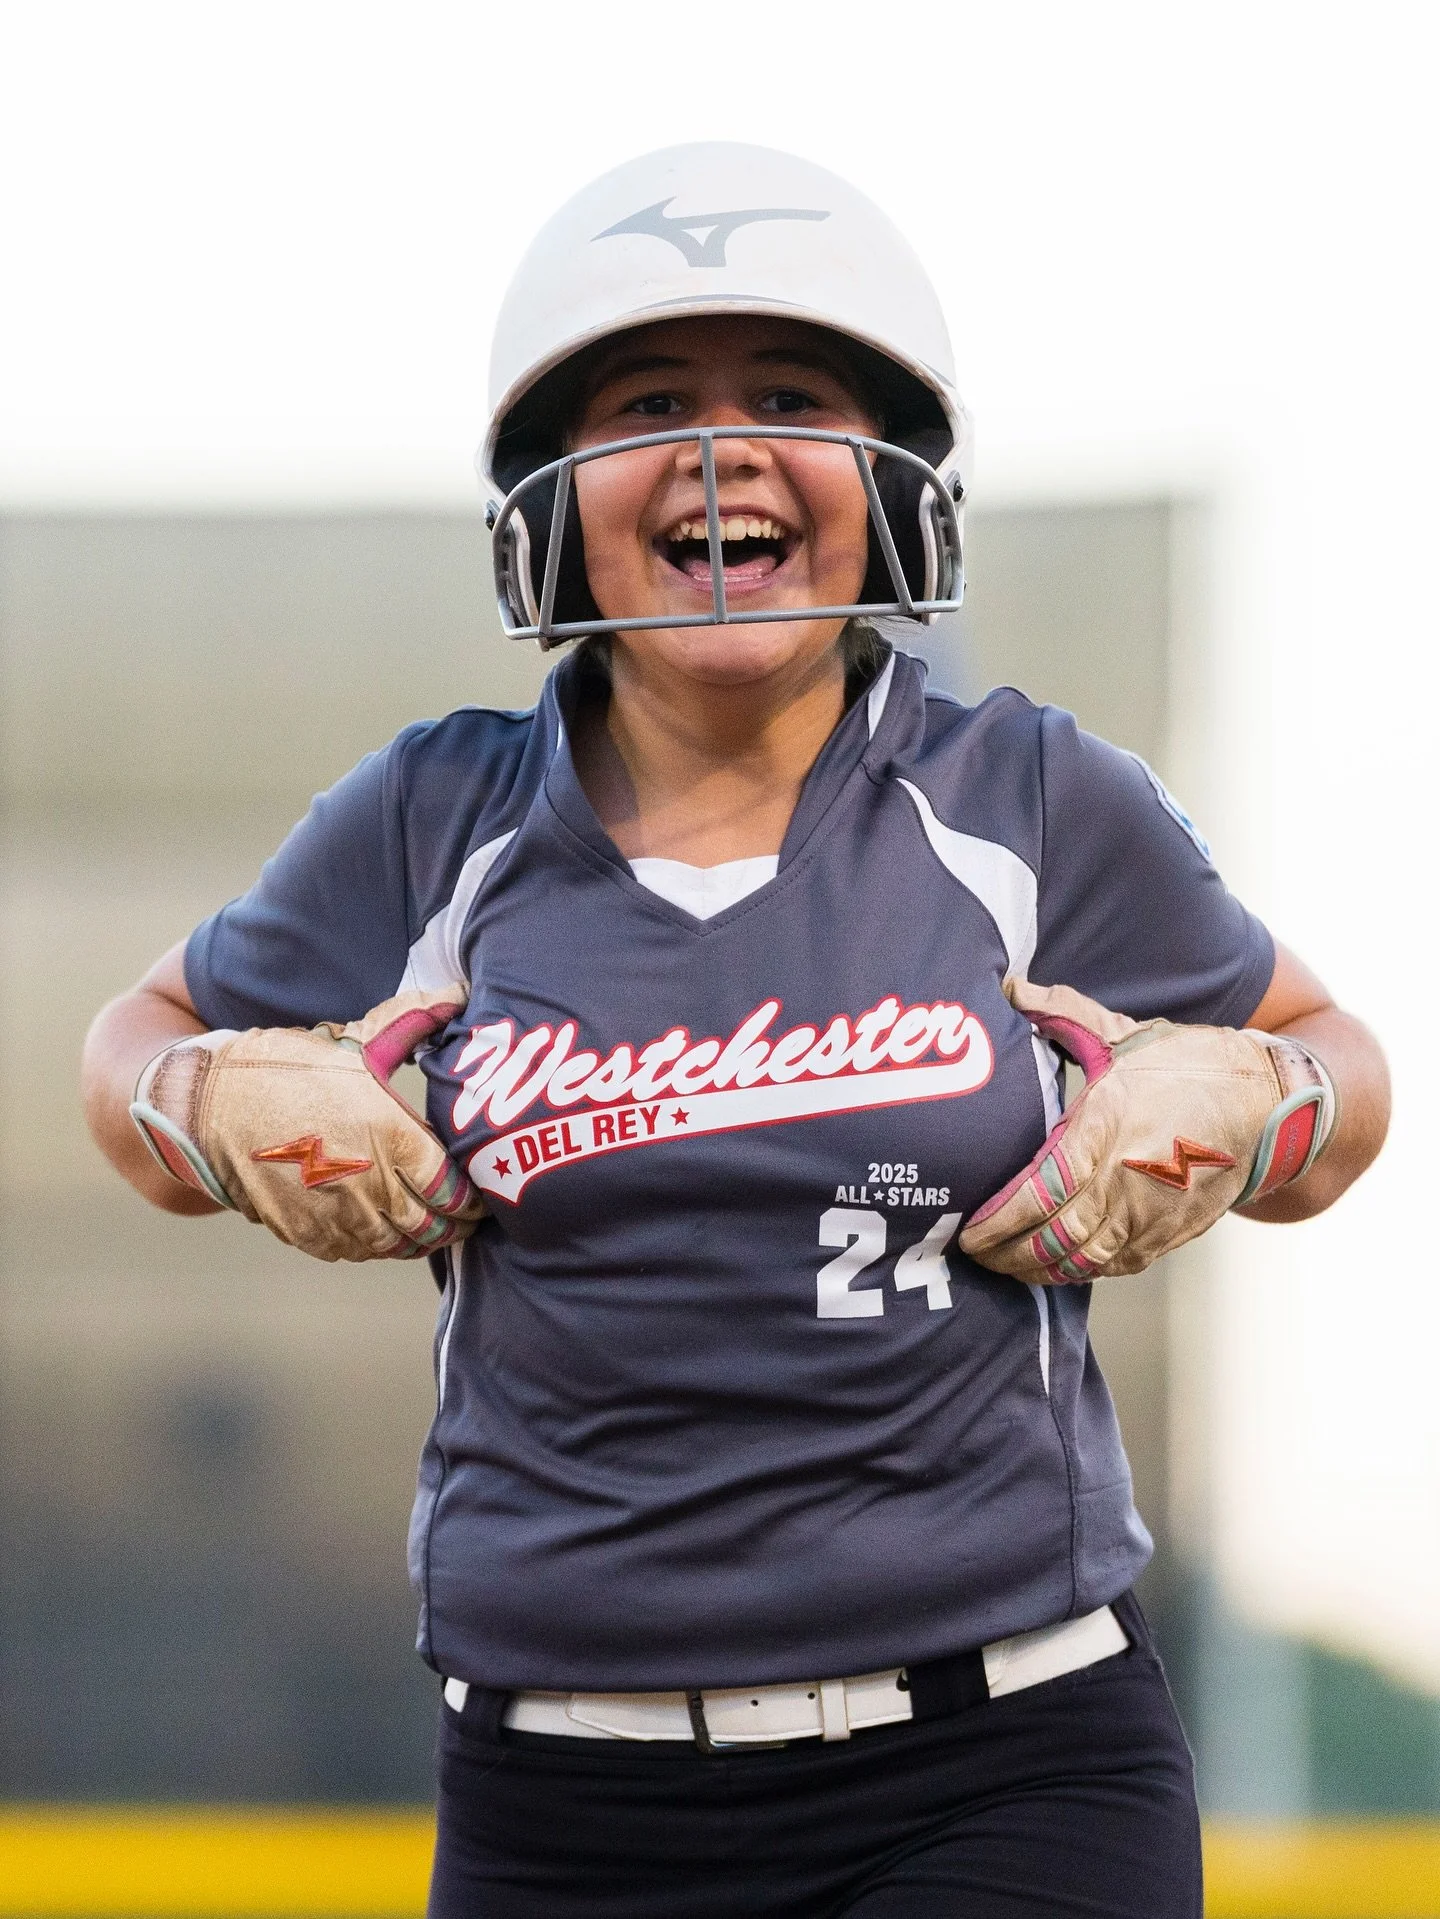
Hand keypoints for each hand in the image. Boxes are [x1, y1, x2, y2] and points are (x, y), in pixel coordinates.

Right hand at [129, 988, 483, 1261]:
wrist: (206, 1108)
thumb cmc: (288, 1070)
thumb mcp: (356, 1042)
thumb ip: (412, 1024)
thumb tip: (457, 992)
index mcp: (395, 1138)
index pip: (456, 1190)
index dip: (475, 1198)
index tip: (483, 1191)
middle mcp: (373, 1186)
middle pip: (434, 1227)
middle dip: (454, 1223)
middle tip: (466, 1215)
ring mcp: (339, 1216)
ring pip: (399, 1246)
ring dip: (419, 1238)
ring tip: (430, 1224)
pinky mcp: (309, 1234)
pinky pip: (359, 1252)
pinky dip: (378, 1245)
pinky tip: (384, 1228)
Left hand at [959, 978, 1334, 1282]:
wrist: (1274, 1103)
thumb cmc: (1193, 1065)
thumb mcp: (1125, 1033)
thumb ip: (1064, 1014)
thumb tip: (1014, 986)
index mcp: (1108, 1126)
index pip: (1040, 1190)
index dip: (999, 1221)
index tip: (968, 1231)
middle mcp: (1128, 1178)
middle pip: (1054, 1238)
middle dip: (1008, 1254)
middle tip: (975, 1255)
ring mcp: (1154, 1212)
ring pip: (1084, 1261)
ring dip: (1040, 1271)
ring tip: (1007, 1266)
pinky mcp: (1174, 1232)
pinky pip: (1118, 1266)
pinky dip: (1082, 1273)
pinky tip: (1057, 1269)